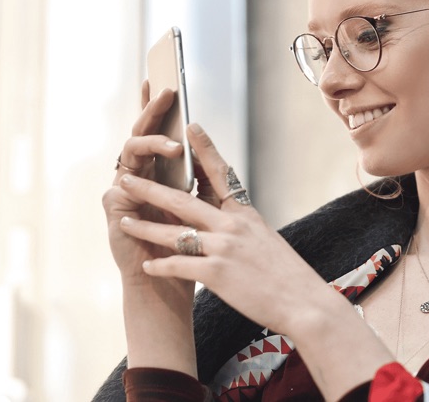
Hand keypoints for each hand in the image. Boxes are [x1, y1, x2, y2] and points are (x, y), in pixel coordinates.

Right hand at [102, 81, 189, 280]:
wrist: (168, 282)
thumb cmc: (186, 243)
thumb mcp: (199, 201)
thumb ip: (198, 171)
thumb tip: (203, 136)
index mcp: (156, 170)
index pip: (155, 130)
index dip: (154, 105)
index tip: (163, 78)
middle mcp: (136, 174)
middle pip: (141, 133)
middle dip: (153, 110)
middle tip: (168, 91)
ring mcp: (122, 189)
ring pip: (131, 152)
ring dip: (152, 144)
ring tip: (174, 146)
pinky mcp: (115, 208)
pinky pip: (122, 185)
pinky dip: (138, 180)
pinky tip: (148, 178)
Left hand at [116, 123, 338, 335]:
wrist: (304, 302)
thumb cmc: (287, 274)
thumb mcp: (265, 238)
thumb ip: (242, 225)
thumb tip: (228, 214)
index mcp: (245, 213)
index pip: (221, 174)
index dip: (204, 149)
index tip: (190, 126)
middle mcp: (232, 225)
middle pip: (183, 201)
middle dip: (151, 189)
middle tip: (126, 179)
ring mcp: (224, 248)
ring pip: (174, 233)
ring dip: (146, 227)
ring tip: (124, 221)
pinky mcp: (217, 274)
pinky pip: (180, 266)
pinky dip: (161, 265)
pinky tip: (147, 264)